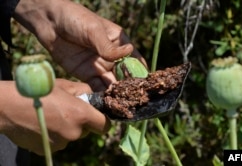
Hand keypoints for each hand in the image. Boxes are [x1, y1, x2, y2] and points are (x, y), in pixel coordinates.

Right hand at [0, 79, 109, 154]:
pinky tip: (43, 124)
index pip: (104, 125)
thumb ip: (84, 91)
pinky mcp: (48, 150)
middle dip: (81, 122)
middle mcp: (74, 133)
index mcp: (81, 115)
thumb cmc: (40, 91)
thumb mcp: (65, 84)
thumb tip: (91, 98)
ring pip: (71, 136)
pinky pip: (58, 142)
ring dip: (67, 128)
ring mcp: (60, 144)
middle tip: (67, 111)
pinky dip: (55, 135)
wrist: (9, 106)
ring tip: (52, 116)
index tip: (96, 116)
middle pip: (86, 131)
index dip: (102, 120)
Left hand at [13, 0, 146, 90]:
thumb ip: (108, 47)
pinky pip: (97, 87)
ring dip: (116, 94)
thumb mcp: (94, 30)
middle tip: (132, 101)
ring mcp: (100, 66)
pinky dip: (102, 96)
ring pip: (112, 83)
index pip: (134, 60)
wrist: (49, 23)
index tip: (145, 86)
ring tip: (121, 105)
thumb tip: (129, 54)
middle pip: (124, 75)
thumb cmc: (75, 19)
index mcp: (119, 43)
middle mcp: (112, 57)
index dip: (140, 72)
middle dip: (129, 87)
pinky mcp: (87, 74)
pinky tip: (106, 103)